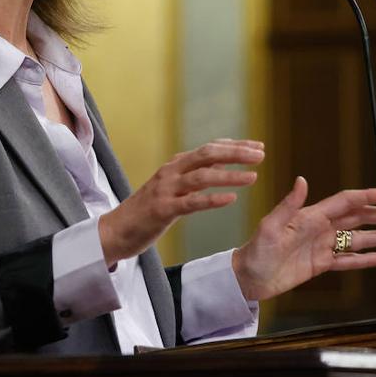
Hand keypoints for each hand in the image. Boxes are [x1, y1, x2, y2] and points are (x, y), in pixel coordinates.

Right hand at [98, 139, 263, 265]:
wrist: (115, 231)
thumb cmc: (146, 210)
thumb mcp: (172, 187)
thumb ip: (195, 174)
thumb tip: (224, 162)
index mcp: (175, 165)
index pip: (210, 148)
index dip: (235, 145)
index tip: (259, 146)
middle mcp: (171, 172)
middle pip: (207, 154)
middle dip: (236, 153)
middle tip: (261, 154)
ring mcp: (166, 190)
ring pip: (202, 176)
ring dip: (230, 175)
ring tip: (254, 176)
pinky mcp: (162, 210)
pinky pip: (191, 203)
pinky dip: (212, 199)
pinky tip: (231, 199)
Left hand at [231, 176, 375, 301]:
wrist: (248, 278)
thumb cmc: (256, 251)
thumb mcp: (270, 226)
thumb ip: (288, 205)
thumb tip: (302, 180)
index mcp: (311, 216)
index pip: (346, 202)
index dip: (367, 197)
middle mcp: (320, 229)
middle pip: (358, 219)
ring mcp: (322, 246)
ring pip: (357, 239)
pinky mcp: (320, 265)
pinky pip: (349, 260)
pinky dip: (367, 259)